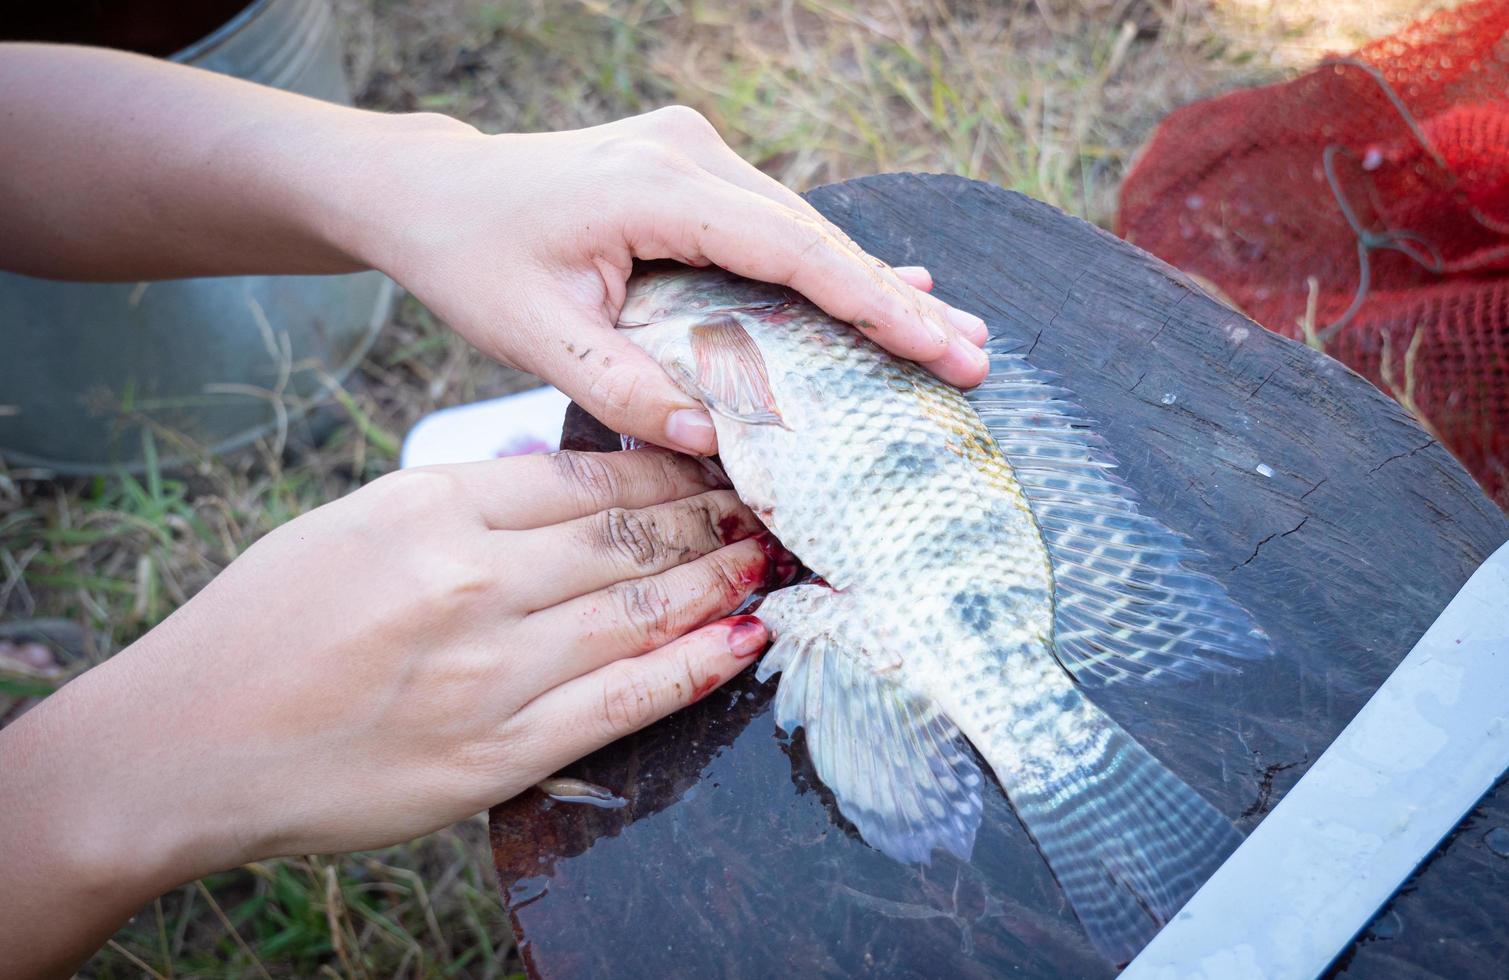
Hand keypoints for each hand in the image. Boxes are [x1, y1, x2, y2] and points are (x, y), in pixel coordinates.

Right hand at [0, 449, 771, 975]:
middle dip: (707, 518)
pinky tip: (744, 639)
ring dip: (717, 581)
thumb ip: (462, 499)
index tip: (710, 463)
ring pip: (641, 610)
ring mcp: (489, 671)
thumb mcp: (355, 522)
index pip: (583, 475)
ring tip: (765, 561)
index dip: (664, 467)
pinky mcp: (497, 755)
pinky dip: (694, 667)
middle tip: (761, 508)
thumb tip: (561, 474)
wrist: (186, 745)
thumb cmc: (264, 625)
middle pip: (626, 536)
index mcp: (430, 510)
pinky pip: (623, 701)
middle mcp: (471, 580)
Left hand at [357, 106, 990, 454]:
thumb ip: (623, 388)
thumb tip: (713, 441)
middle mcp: (689, 156)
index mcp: (657, 188)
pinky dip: (823, 270)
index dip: (870, 304)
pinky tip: (883, 292)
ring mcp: (693, 156)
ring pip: (801, 231)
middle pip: (814, 238)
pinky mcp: (689, 172)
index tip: (939, 345)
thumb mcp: (531, 334)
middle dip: (896, 301)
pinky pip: (771, 228)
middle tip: (975, 354)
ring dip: (870, 286)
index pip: (790, 252)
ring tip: (949, 333)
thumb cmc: (471, 257)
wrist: (432, 191)